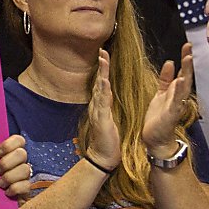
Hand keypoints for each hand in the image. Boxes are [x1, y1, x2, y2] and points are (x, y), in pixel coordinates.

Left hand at [0, 134, 32, 202]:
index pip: (18, 140)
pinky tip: (7, 192)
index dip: (9, 144)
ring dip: (10, 176)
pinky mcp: (26, 191)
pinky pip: (27, 186)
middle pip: (21, 153)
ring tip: (0, 183)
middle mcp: (19, 163)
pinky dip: (15, 188)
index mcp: (10, 153)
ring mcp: (24, 176)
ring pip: (25, 169)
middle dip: (7, 162)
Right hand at [82, 53, 120, 173]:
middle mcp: (97, 106)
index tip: (105, 55)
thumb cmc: (109, 140)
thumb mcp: (111, 120)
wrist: (103, 158)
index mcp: (101, 106)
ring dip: (101, 73)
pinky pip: (102, 103)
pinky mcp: (101, 120)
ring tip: (102, 59)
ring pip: (99, 89)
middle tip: (102, 50)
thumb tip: (110, 97)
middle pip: (98, 82)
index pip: (102, 84)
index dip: (103, 70)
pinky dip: (103, 91)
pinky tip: (104, 81)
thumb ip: (109, 108)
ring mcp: (98, 112)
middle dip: (101, 66)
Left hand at [141, 43, 195, 150]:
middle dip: (188, 63)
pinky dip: (179, 91)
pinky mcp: (171, 114)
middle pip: (186, 77)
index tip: (187, 46)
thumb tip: (170, 62)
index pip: (182, 72)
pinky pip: (176, 101)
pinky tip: (180, 81)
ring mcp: (177, 105)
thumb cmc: (158, 117)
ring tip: (188, 59)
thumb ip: (166, 79)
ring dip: (186, 73)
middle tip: (189, 48)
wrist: (155, 139)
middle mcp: (179, 97)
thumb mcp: (161, 94)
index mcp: (175, 92)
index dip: (185, 59)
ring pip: (184, 87)